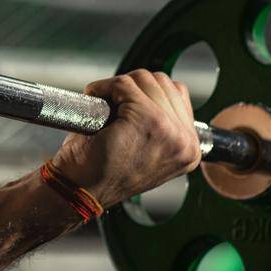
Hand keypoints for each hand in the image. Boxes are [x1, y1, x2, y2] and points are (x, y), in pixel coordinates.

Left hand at [46, 70, 201, 210]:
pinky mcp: (147, 119)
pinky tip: (94, 100)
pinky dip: (104, 87)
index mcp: (189, 149)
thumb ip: (162, 125)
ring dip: (119, 86)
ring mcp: (170, 130)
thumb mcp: (147, 151)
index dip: (146, 94)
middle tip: (111, 103)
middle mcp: (186, 141)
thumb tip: (156, 89)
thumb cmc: (103, 171)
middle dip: (132, 87)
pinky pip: (124, 84)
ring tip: (103, 104)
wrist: (80, 190)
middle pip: (162, 83)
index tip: (126, 106)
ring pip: (144, 79)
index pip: (177, 95)